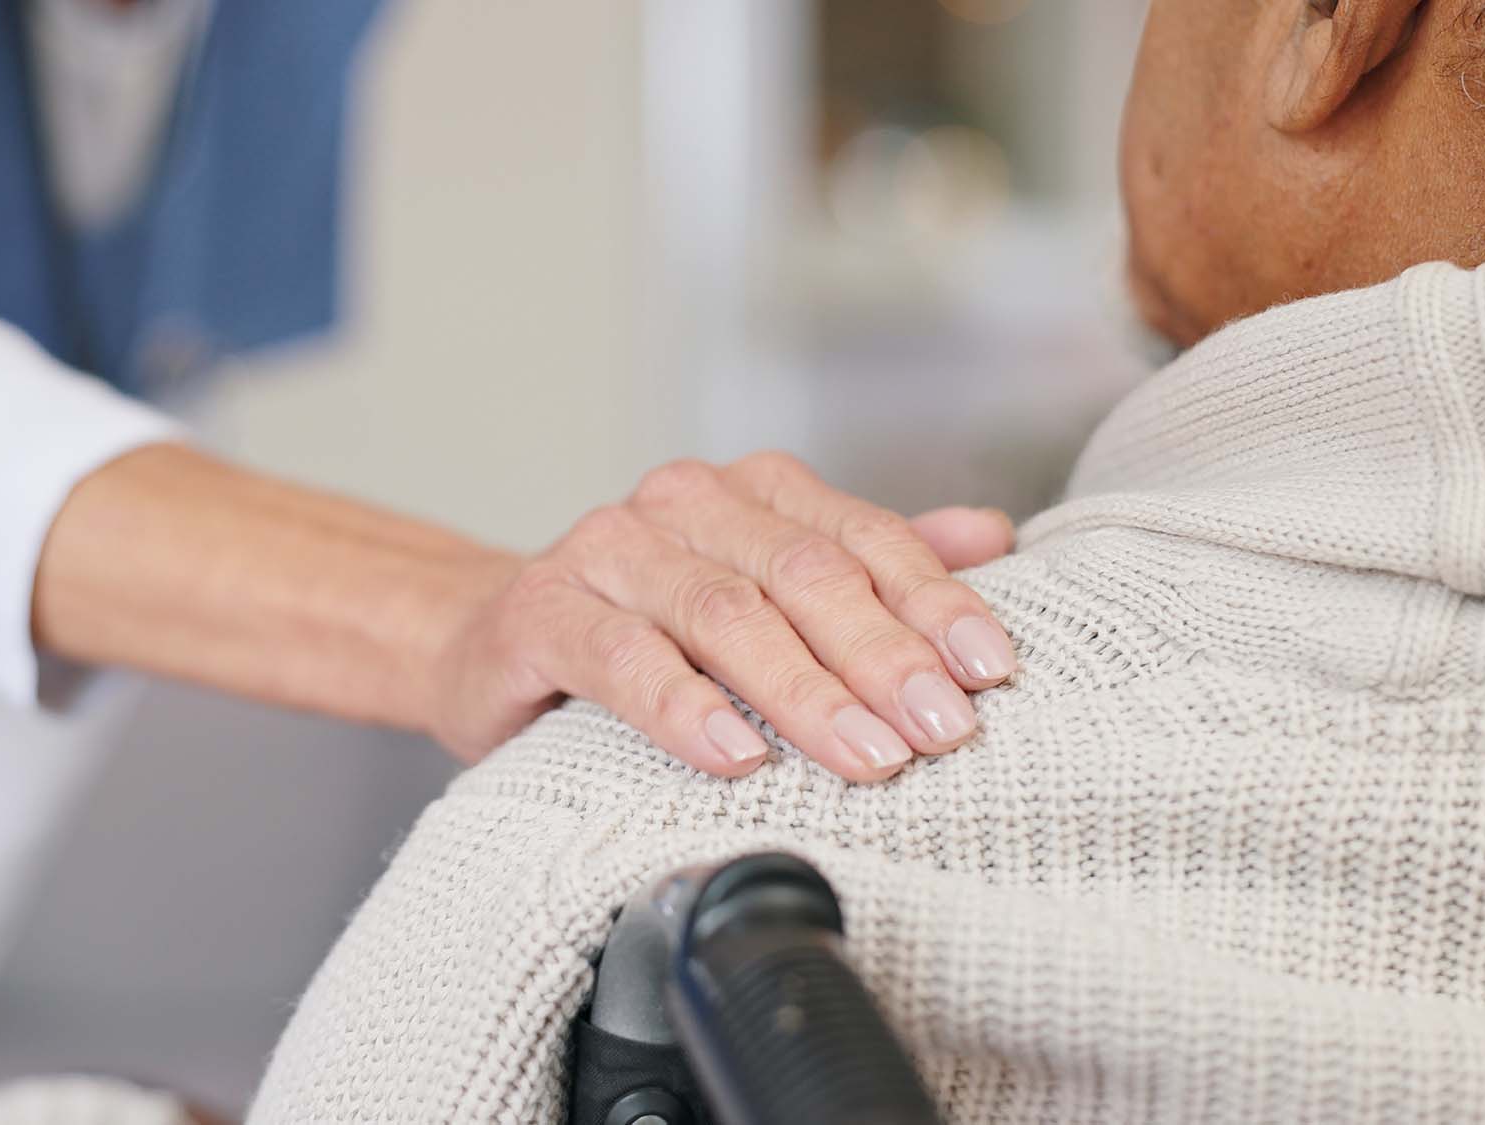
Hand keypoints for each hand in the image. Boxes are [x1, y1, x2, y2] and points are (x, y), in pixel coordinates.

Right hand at [431, 452, 1017, 781]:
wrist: (491, 647)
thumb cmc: (650, 632)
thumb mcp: (767, 599)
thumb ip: (872, 567)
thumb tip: (994, 534)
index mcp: (754, 494)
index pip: (864, 540)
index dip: (934, 602)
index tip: (990, 671)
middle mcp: (685, 505)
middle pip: (804, 575)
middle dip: (883, 658)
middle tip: (941, 732)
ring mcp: (608, 550)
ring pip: (723, 613)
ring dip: (802, 692)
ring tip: (864, 757)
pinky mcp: (542, 612)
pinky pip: (623, 658)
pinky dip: (685, 708)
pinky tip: (736, 756)